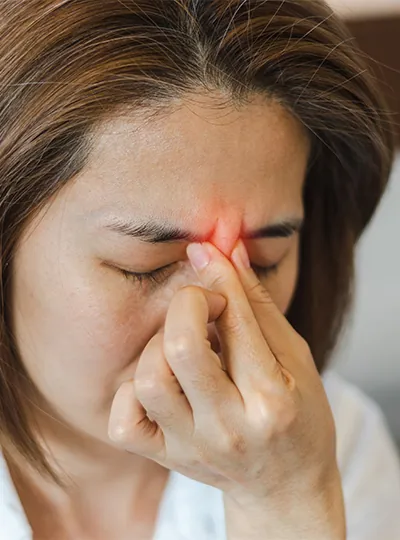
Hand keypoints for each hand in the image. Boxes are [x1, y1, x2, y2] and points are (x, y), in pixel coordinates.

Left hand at [108, 239, 345, 537]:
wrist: (285, 485)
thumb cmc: (299, 416)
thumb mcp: (296, 358)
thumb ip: (258, 304)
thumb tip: (227, 249)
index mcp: (271, 401)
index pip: (237, 322)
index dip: (220, 276)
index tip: (209, 249)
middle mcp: (228, 428)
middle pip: (182, 347)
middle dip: (188, 303)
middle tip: (204, 302)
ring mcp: (191, 447)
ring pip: (148, 378)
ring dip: (161, 343)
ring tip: (186, 343)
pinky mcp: (166, 457)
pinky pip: (124, 418)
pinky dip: (133, 389)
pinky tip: (161, 377)